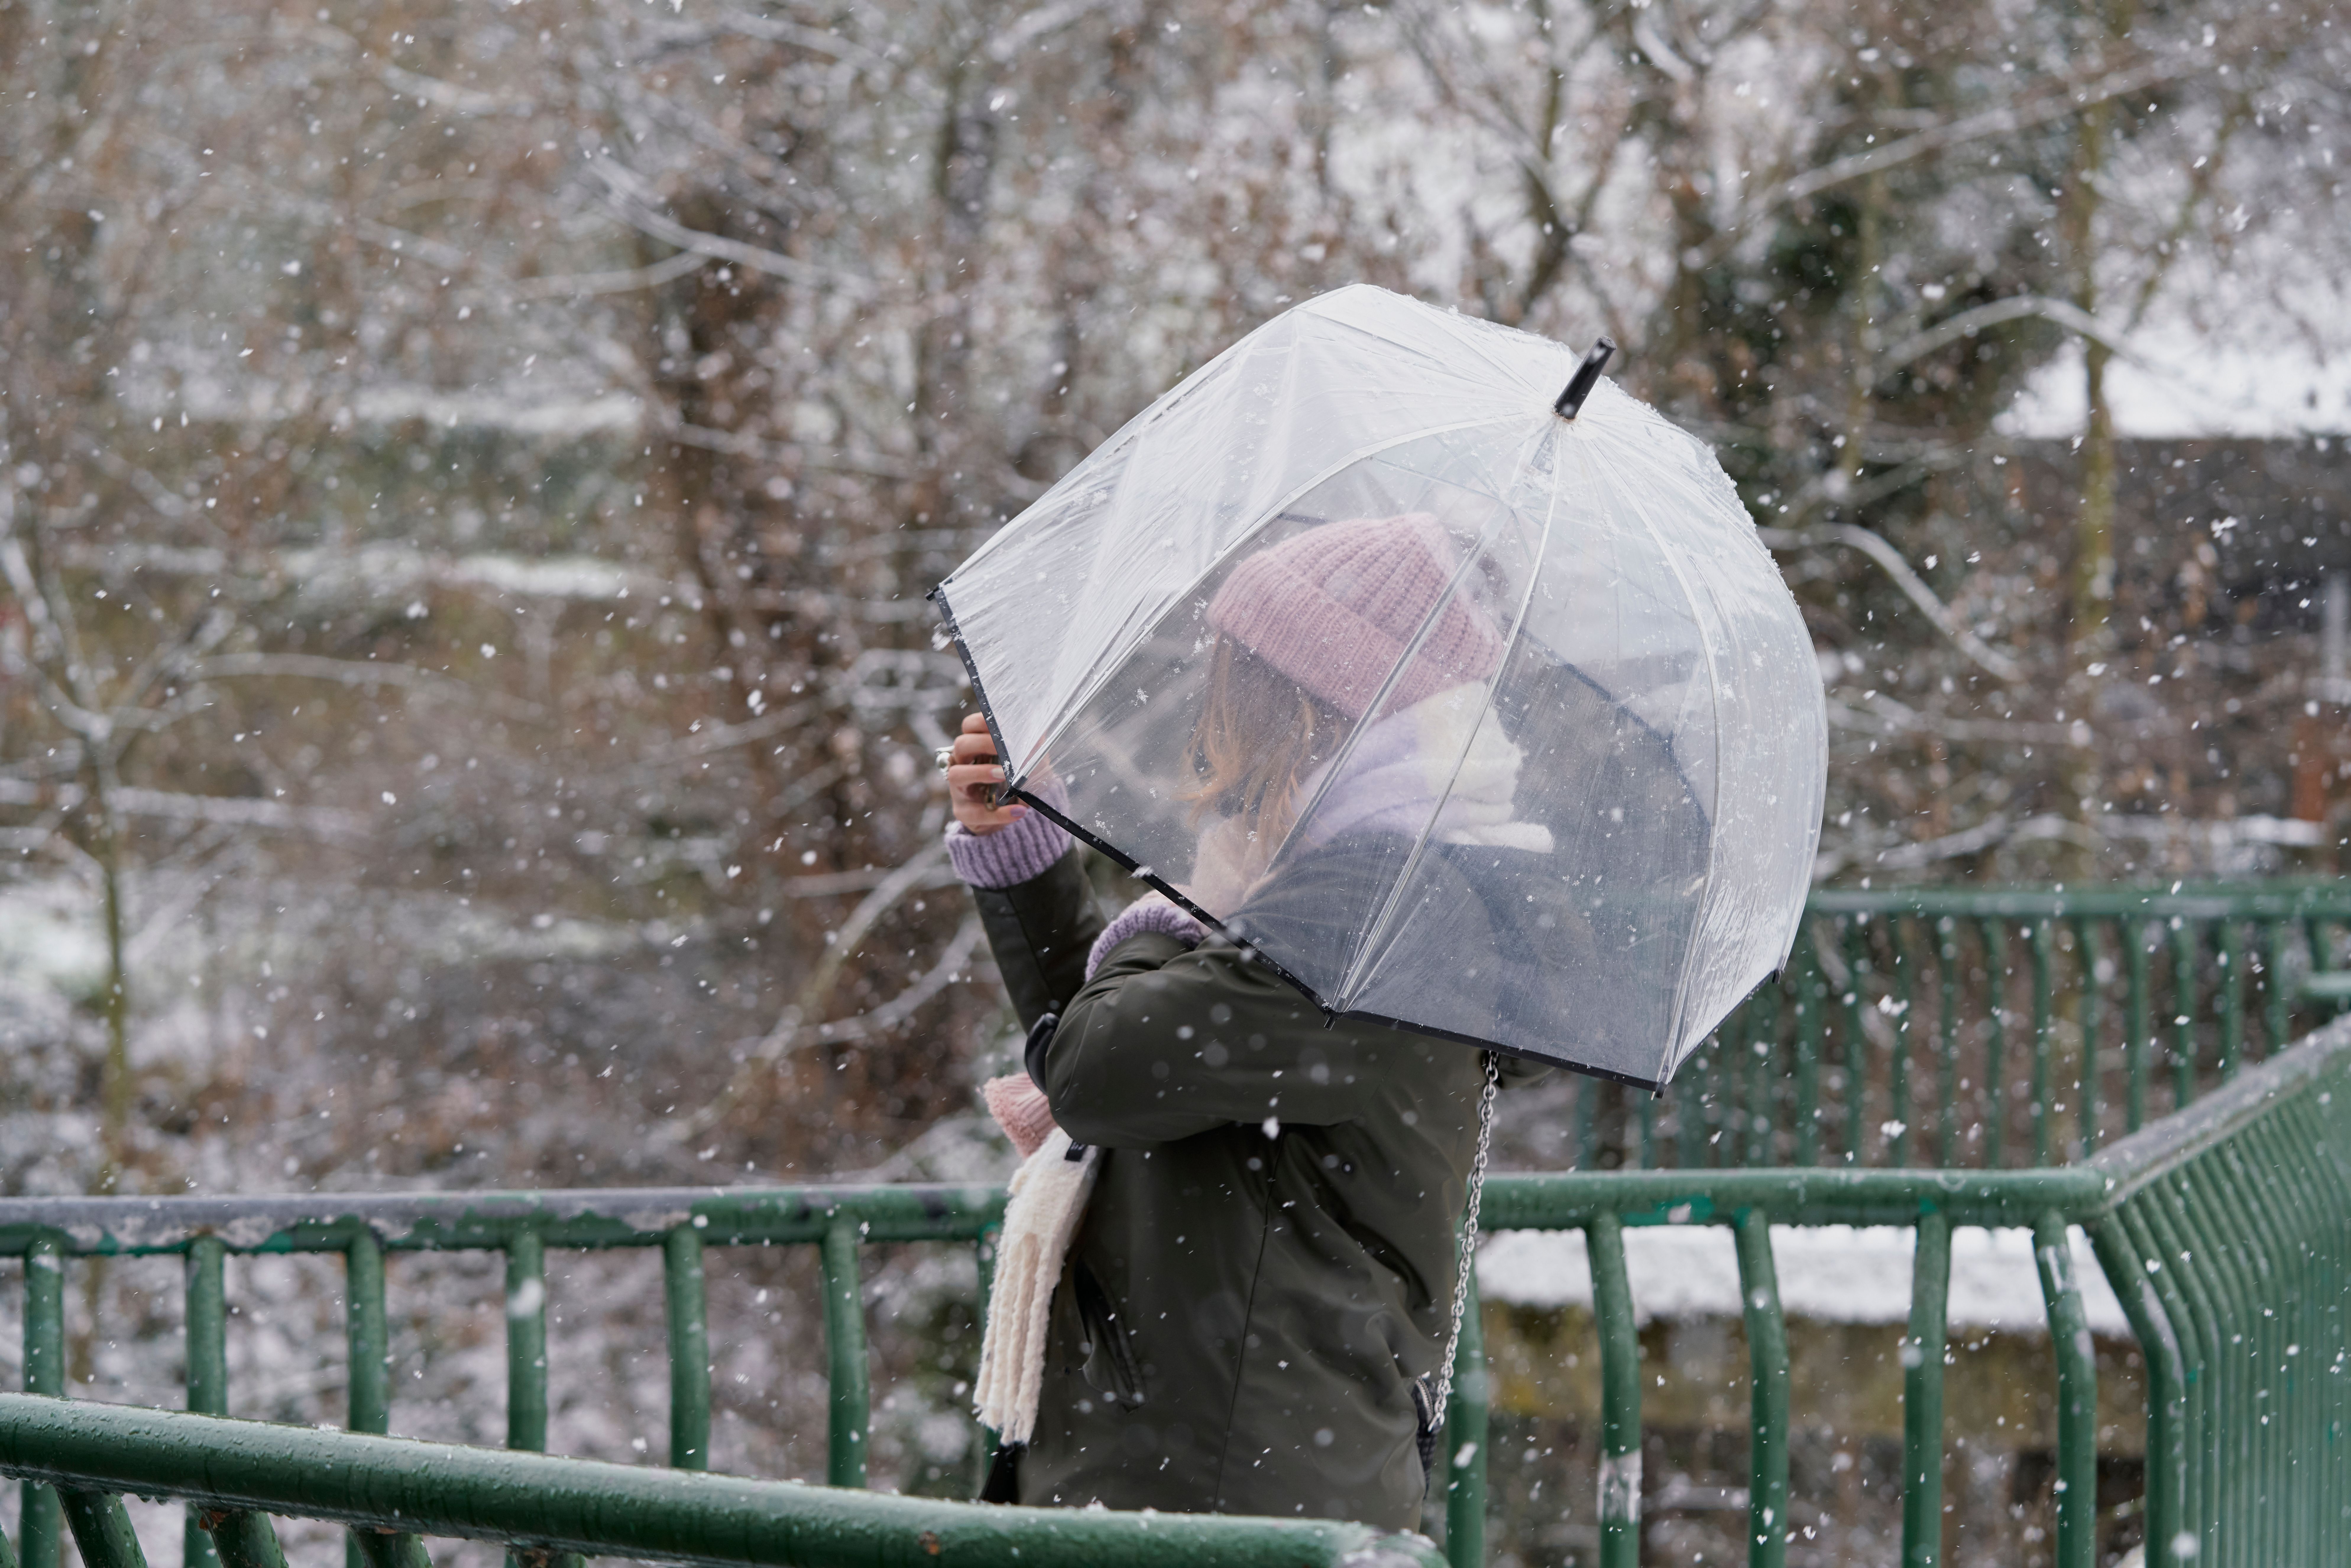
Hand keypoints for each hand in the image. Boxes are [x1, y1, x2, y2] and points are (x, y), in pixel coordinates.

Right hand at [945, 711, 1029, 835]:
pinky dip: (999, 813)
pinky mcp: (964, 812)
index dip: (980, 721)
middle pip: (960, 745)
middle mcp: (963, 763)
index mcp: (977, 747)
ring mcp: (960, 788)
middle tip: (1004, 747)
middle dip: (981, 743)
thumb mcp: (1028, 761)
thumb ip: (1031, 746)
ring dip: (981, 772)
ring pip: (957, 775)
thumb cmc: (1018, 780)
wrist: (1014, 812)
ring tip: (1003, 775)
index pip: (969, 726)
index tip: (999, 723)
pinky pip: (976, 813)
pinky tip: (1019, 811)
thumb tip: (1039, 727)